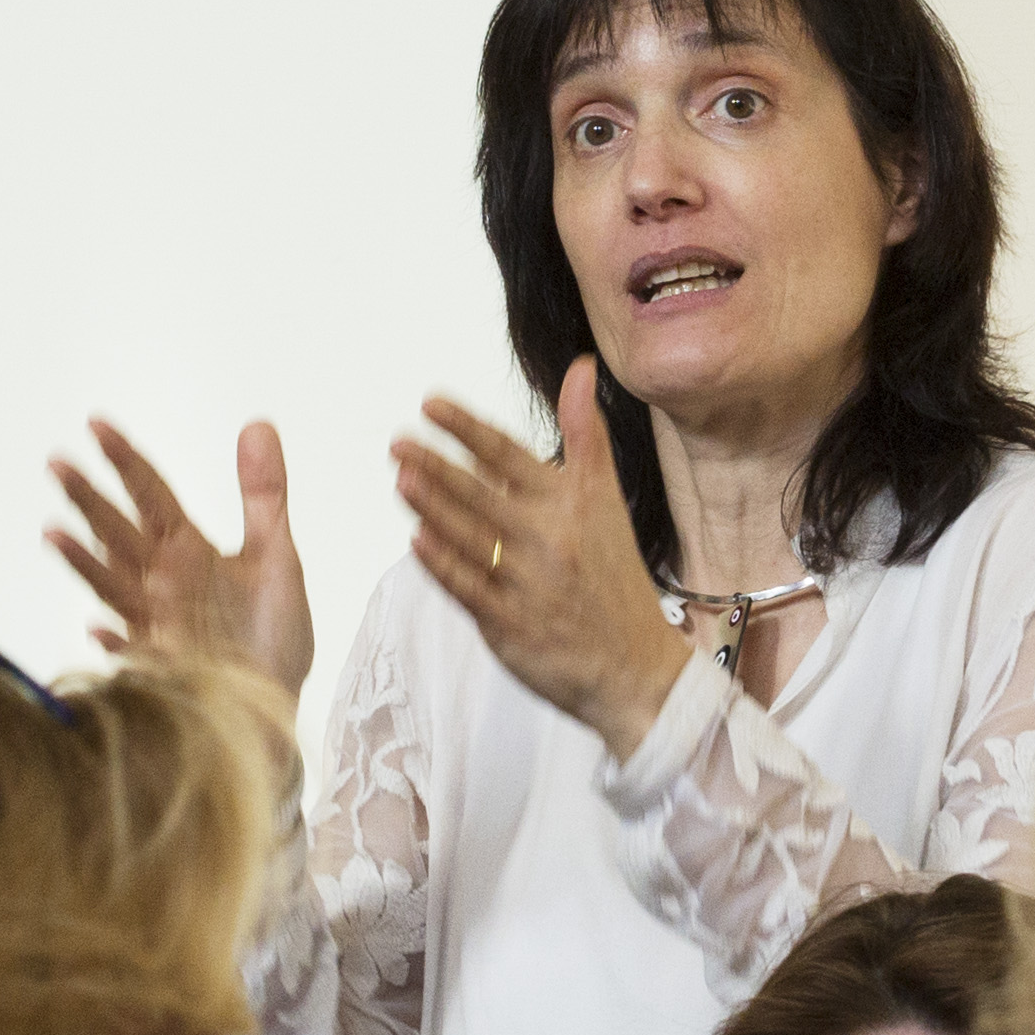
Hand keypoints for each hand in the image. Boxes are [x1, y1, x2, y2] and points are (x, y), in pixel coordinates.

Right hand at [46, 420, 315, 704]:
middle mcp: (161, 583)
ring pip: (112, 584)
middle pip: (119, 532)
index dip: (125, 460)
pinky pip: (132, 652)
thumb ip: (264, 494)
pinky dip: (115, 642)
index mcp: (186, 551)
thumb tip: (257, 422)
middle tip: (57, 462)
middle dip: (89, 500)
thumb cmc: (272, 634)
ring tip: (53, 533)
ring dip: (84, 561)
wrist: (275, 704)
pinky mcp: (162, 666)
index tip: (96, 424)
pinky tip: (98, 630)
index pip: (150, 494)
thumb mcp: (276, 556)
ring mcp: (155, 624)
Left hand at [393, 363, 687, 745]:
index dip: (467, 428)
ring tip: (400, 477)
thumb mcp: (607, 500)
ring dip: (431, 506)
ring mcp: (529, 583)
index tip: (430, 404)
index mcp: (571, 502)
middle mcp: (550, 538)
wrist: (636, 666)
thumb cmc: (614, 576)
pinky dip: (441, 563)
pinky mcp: (511, 625)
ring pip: (469, 537)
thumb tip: (581, 368)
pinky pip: (468, 588)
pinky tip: (415, 539)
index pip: (509, 454)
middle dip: (436, 464)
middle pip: (482, 493)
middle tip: (397, 441)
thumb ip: (586, 434)